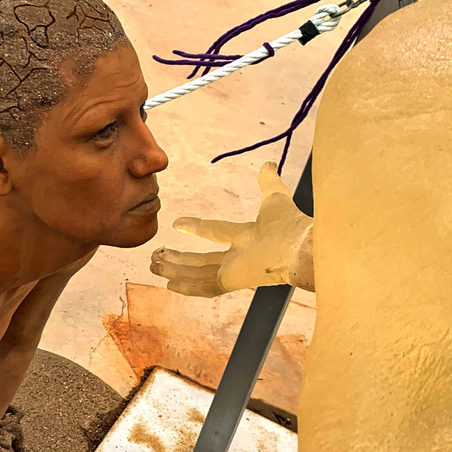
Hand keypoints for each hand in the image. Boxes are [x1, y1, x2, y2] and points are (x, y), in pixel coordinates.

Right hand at [149, 163, 313, 297]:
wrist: (298, 245)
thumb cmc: (290, 223)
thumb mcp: (275, 196)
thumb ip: (269, 182)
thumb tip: (267, 164)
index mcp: (248, 238)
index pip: (216, 233)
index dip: (196, 228)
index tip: (177, 223)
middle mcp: (239, 257)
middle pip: (202, 261)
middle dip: (179, 259)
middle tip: (157, 255)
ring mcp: (234, 271)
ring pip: (198, 273)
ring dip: (175, 270)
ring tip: (153, 265)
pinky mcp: (232, 281)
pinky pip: (205, 287)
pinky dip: (187, 286)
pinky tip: (169, 284)